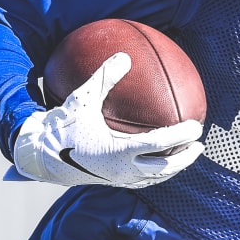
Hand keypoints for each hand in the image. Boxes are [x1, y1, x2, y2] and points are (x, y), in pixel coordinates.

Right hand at [12, 52, 204, 188]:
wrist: (40, 158)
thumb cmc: (61, 127)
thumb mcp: (82, 99)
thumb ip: (103, 77)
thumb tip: (124, 56)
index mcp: (118, 151)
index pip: (160, 143)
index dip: (181, 135)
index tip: (197, 125)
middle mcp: (122, 169)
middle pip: (165, 167)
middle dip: (185, 157)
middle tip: (199, 144)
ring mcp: (118, 179)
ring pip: (156, 178)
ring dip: (174, 168)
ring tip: (186, 156)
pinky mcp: (112, 183)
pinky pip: (143, 181)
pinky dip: (157, 173)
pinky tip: (160, 162)